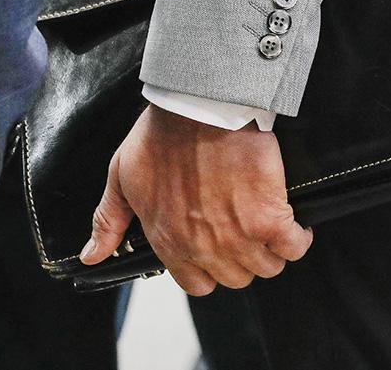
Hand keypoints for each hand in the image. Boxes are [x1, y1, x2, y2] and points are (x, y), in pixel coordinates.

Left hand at [78, 104, 312, 295]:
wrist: (199, 106)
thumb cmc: (160, 136)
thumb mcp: (121, 177)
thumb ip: (108, 221)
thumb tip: (92, 256)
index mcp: (169, 241)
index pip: (197, 284)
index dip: (209, 268)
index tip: (218, 246)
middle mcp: (203, 247)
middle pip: (236, 278)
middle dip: (242, 258)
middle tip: (246, 230)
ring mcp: (238, 236)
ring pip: (267, 267)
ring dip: (271, 250)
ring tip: (270, 226)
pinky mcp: (270, 217)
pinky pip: (293, 248)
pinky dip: (298, 239)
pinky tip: (293, 223)